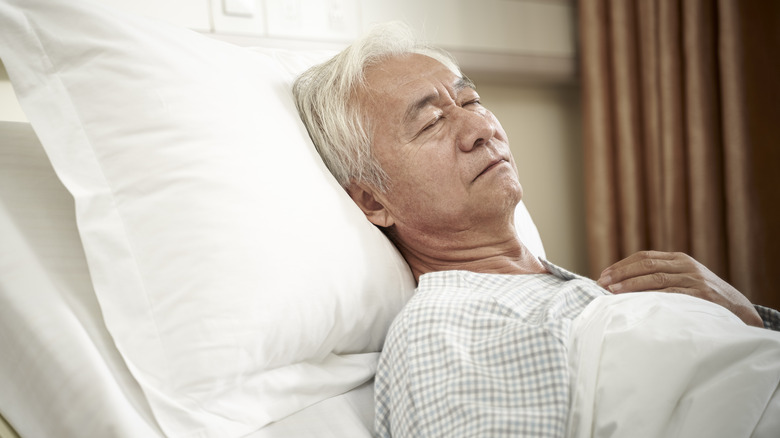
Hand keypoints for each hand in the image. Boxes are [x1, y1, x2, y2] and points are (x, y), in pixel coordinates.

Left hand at [597, 251, 762, 326]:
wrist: (738, 309)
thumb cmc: (703, 297)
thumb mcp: (684, 279)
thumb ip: (660, 277)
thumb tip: (623, 284)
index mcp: (678, 259)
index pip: (644, 256)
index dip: (621, 265)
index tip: (603, 275)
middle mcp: (685, 265)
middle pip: (646, 264)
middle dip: (621, 273)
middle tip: (601, 282)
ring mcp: (694, 279)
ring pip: (655, 278)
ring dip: (630, 285)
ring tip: (611, 291)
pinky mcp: (700, 294)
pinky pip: (670, 294)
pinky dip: (650, 296)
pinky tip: (635, 301)